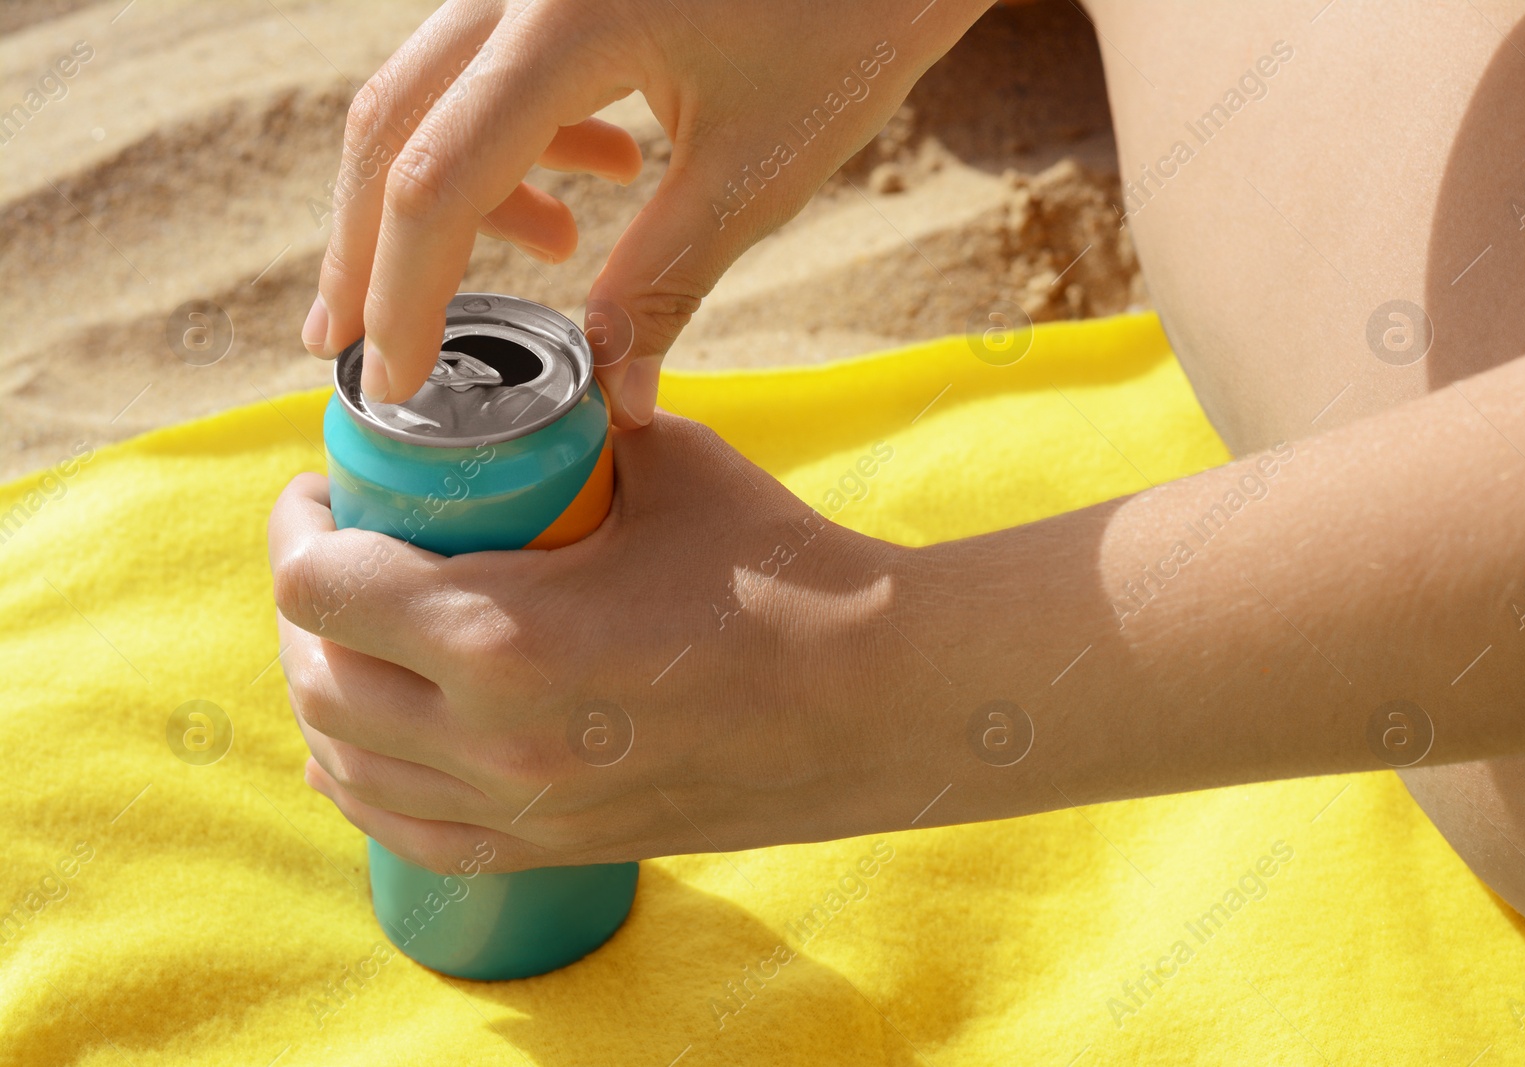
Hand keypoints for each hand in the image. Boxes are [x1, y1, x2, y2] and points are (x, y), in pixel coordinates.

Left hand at [269, 417, 924, 872]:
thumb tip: (534, 382)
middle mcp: (490, 738)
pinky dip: (360, 780)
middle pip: (316, 673)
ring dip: (323, 686)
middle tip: (339, 549)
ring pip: (346, 759)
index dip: (299, 525)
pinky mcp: (552, 846)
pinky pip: (405, 831)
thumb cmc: (784, 575)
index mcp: (502, 633)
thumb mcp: (672, 463)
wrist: (876, 701)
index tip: (325, 491)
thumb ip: (581, 422)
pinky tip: (360, 744)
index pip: (320, 585)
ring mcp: (519, 808)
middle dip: (303, 602)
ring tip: (350, 635)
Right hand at [298, 0, 992, 425]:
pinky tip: (600, 178)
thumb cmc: (850, 26)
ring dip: (453, 196)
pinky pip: (489, 69)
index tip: (389, 385)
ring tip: (545, 253)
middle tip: (357, 349)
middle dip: (375, 254)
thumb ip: (660, 283)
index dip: (403, 296)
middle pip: (392, 129)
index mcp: (564, 23)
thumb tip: (609, 399)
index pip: (435, 181)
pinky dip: (516, 143)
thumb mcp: (754, 172)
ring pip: (431, 97)